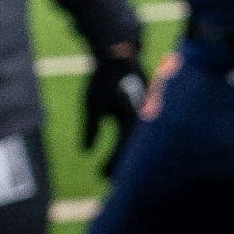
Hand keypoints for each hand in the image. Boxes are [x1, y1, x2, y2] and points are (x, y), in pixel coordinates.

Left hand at [82, 41, 148, 170]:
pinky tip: (125, 146)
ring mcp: (149, 112)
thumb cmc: (104, 79)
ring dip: (129, 153)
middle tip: (109, 178)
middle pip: (135, 149)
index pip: (123, 150)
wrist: (119, 54)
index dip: (112, 165)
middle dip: (122, 164)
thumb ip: (90, 129)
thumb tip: (85, 152)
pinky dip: (133, 140)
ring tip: (117, 165)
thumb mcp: (93, 105)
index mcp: (132, 119)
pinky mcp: (148, 107)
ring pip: (140, 140)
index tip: (101, 176)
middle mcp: (145, 118)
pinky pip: (142, 130)